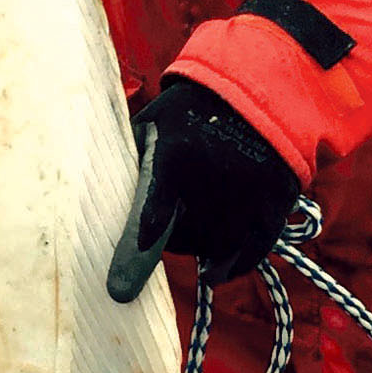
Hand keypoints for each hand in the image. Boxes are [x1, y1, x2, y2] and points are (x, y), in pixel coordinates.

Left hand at [105, 78, 301, 299]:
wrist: (255, 89)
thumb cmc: (190, 110)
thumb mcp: (153, 121)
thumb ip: (131, 158)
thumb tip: (97, 196)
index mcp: (176, 156)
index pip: (154, 210)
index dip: (140, 246)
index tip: (122, 283)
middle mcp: (214, 179)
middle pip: (183, 238)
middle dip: (171, 241)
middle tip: (168, 229)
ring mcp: (247, 194)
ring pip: (216, 248)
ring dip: (199, 253)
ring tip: (192, 242)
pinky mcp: (274, 203)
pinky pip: (253, 251)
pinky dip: (233, 267)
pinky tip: (215, 273)